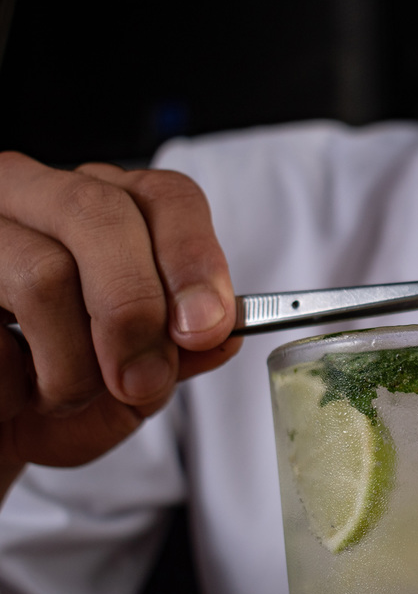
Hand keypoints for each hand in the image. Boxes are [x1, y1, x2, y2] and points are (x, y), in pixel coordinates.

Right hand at [0, 152, 239, 486]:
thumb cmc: (48, 394)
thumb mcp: (129, 387)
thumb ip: (177, 355)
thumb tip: (221, 333)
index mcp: (100, 207)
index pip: (165, 196)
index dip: (193, 259)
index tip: (206, 328)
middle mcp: (30, 194)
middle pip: (100, 214)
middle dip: (136, 310)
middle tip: (141, 382)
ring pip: (45, 273)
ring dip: (71, 365)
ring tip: (58, 399)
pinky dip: (10, 386)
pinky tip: (6, 395)